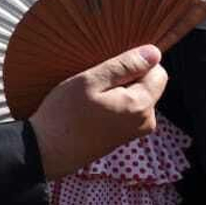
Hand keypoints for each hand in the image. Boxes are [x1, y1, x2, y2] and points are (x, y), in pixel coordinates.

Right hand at [30, 45, 167, 177]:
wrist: (47, 151)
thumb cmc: (64, 114)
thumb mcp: (90, 81)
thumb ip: (125, 66)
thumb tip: (154, 53)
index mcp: (140, 105)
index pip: (159, 72)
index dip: (136, 64)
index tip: (109, 70)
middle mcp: (146, 121)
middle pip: (148, 86)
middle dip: (126, 80)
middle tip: (95, 85)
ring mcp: (135, 131)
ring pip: (136, 97)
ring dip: (117, 92)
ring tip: (90, 98)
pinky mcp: (124, 137)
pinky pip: (127, 111)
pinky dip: (113, 105)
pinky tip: (91, 110)